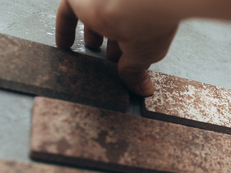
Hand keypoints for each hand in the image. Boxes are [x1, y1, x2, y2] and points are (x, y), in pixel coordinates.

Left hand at [55, 0, 179, 95]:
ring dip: (92, 36)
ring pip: (93, 20)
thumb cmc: (150, 22)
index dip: (131, 52)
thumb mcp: (146, 55)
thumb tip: (143, 88)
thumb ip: (137, 72)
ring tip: (91, 50)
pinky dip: (65, 30)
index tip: (129, 68)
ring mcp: (102, 3)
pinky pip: (68, 13)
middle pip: (116, 28)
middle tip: (111, 60)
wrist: (134, 2)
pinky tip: (64, 46)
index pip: (137, 36)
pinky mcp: (80, 0)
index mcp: (147, 19)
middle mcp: (125, 8)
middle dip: (113, 45)